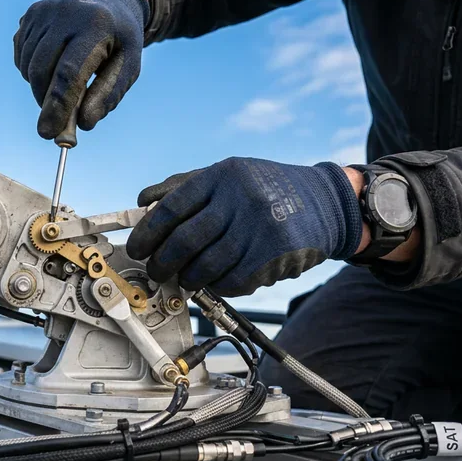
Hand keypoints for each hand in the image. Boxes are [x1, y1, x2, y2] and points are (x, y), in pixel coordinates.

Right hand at [13, 0, 148, 139]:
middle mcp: (65, 12)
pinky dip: (34, 73)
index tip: (49, 133)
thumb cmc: (119, 39)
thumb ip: (108, 95)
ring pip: (29, 67)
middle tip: (55, 123)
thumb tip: (84, 124)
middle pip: (43, 71)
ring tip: (63, 87)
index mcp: (95, 24)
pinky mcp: (29, 15)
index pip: (69, 71)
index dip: (58, 105)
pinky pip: (22, 57)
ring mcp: (43, 11)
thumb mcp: (128, 66)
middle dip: (46, 104)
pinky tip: (53, 66)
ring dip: (41, 89)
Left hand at [127, 158, 363, 296]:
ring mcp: (259, 229)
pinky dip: (218, 286)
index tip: (137, 248)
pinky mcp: (274, 256)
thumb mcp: (227, 175)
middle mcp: (240, 200)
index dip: (147, 232)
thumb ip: (184, 186)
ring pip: (207, 266)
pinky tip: (215, 280)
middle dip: (162, 262)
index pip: (171, 207)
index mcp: (222, 176)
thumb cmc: (267, 189)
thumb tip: (144, 202)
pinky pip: (233, 281)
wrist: (324, 203)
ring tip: (184, 278)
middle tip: (156, 271)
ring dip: (189, 279)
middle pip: (185, 240)